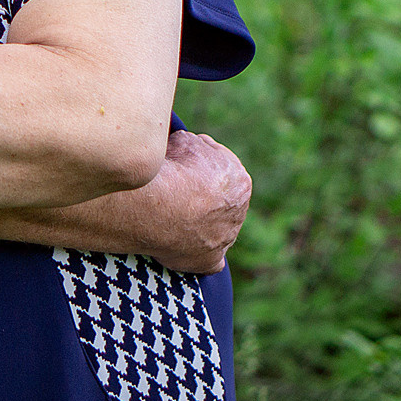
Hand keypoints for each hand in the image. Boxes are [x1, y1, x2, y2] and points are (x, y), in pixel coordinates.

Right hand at [144, 131, 251, 273]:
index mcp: (240, 181)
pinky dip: (196, 254)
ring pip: (214, 229)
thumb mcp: (185, 141)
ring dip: (197, 223)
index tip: (178, 166)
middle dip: (200, 196)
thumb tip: (189, 146)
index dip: (196, 166)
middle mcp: (239, 211)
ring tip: (166, 215)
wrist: (161, 204)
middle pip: (219, 201)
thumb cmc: (173, 170)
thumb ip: (194, 146)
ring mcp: (226, 238)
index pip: (219, 169)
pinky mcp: (210, 260)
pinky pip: (208, 259)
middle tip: (172, 191)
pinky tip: (180, 247)